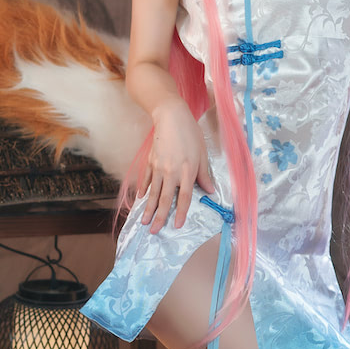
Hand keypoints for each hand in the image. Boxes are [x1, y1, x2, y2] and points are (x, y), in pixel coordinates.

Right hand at [139, 98, 213, 232]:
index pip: (184, 197)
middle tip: (153, 231)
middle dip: (159, 217)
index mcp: (187, 171)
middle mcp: (171, 172)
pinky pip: (147, 180)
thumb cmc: (190, 134)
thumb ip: (204, 174)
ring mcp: (158, 168)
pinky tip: (140, 199)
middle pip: (165, 199)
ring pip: (153, 192)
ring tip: (143, 221)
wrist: (171, 117)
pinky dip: (143, 190)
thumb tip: (209, 191)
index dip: (180, 213)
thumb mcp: (202, 154)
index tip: (177, 226)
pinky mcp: (150, 162)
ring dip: (148, 209)